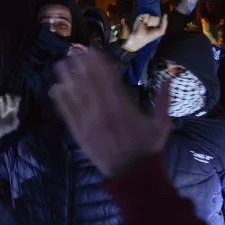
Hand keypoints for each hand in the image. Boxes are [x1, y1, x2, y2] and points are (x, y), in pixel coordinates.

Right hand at [0, 94, 21, 140]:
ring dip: (3, 104)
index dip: (16, 99)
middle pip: (9, 96)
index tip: (17, 101)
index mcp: (12, 109)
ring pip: (1, 98)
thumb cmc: (4, 128)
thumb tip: (17, 117)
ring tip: (3, 112)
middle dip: (10, 99)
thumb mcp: (13, 126)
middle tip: (10, 105)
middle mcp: (6, 106)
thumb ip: (16, 121)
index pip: (15, 100)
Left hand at [48, 50, 170, 176]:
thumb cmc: (146, 149)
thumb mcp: (161, 125)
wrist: (131, 174)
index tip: (92, 51)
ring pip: (77, 97)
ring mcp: (90, 122)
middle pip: (91, 84)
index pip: (109, 80)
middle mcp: (105, 111)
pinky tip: (55, 89)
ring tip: (61, 64)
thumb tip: (169, 79)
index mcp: (123, 107)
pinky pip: (69, 115)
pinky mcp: (79, 133)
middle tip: (73, 51)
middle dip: (82, 67)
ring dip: (68, 80)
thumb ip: (163, 101)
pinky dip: (62, 102)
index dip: (99, 64)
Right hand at [122, 14, 167, 51]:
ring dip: (151, 22)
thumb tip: (165, 14)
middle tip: (151, 28)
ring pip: (152, 16)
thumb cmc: (150, 36)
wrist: (141, 38)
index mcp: (156, 24)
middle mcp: (151, 20)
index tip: (156, 28)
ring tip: (147, 26)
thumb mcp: (161, 31)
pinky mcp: (141, 17)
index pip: (161, 20)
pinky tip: (145, 23)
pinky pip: (147, 15)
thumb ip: (164, 23)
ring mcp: (146, 18)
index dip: (160, 24)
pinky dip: (147, 19)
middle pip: (157, 18)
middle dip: (155, 23)